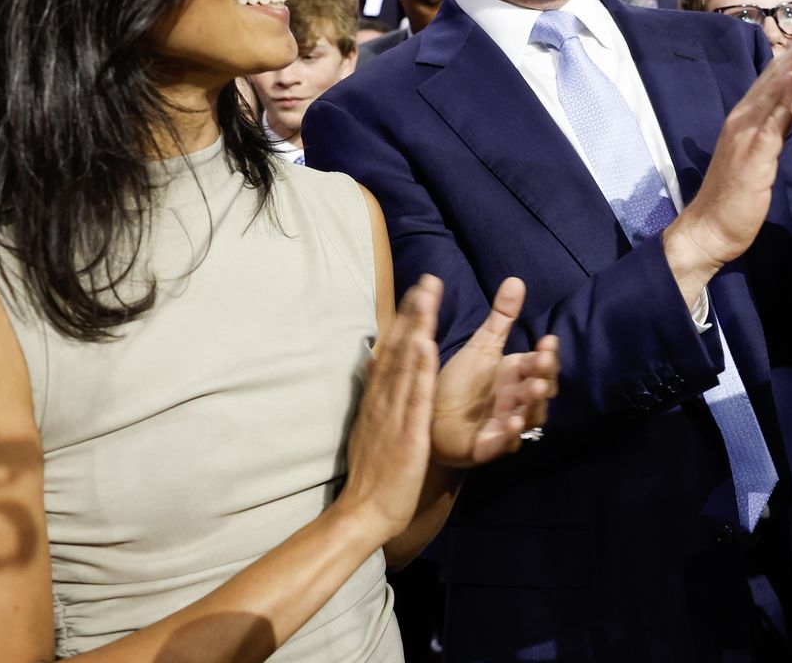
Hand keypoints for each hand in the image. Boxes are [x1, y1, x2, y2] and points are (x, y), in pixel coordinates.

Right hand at [335, 275, 440, 542]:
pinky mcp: (407, 432)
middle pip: (399, 348)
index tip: (419, 291)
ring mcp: (394, 414)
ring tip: (428, 296)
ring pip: (407, 363)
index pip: (393, 351)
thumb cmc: (374, 475)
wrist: (363, 512)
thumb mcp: (370, 428)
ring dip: (418, 327)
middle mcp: (384, 400)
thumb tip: (371, 363)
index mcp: (379, 400)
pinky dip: (421, 369)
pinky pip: (415, 396)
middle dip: (414, 312)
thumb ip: (374, 396)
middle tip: (427, 278)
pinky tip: (428, 344)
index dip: (406, 320)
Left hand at [432, 277, 562, 468]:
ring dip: (533, 404)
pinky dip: (511, 435)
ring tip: (532, 389)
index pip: (540, 365)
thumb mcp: (481, 346)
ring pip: (529, 417)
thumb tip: (516, 280)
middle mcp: (515, 401)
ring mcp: (505, 425)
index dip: (546, 355)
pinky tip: (513, 422)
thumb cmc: (457, 384)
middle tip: (544, 361)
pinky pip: (505, 444)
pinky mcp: (487, 448)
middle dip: (544, 377)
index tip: (548, 339)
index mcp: (515, 376)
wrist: (426, 418)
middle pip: (540, 391)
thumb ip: (501, 318)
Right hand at [667, 48, 791, 273]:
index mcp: (746, 116)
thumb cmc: (733, 196)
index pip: (778, 72)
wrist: (709, 231)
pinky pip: (774, 121)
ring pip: (777, 87)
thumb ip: (767, 127)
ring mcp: (745, 132)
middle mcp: (744, 116)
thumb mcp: (754, 153)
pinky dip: (790, 97)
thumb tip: (785, 106)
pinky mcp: (751, 155)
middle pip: (780, 69)